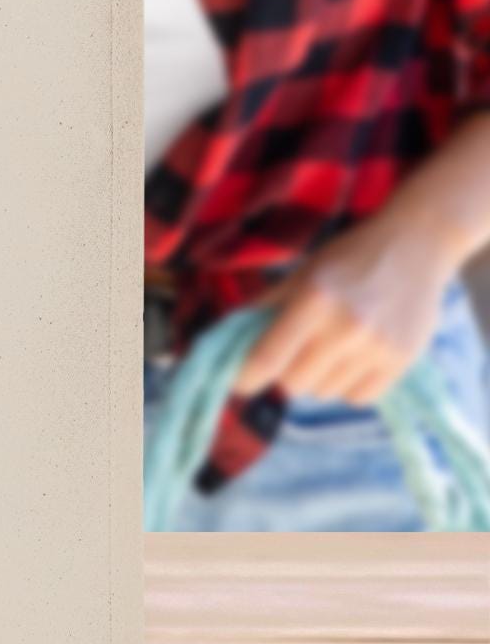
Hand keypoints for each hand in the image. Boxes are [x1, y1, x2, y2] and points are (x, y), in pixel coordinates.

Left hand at [233, 208, 452, 406]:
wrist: (414, 246)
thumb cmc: (349, 256)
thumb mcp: (302, 272)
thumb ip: (267, 305)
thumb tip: (230, 335)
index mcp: (313, 299)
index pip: (268, 357)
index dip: (245, 376)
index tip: (236, 384)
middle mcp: (345, 327)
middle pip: (294, 383)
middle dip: (284, 371)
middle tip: (292, 351)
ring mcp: (377, 348)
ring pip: (325, 392)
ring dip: (317, 378)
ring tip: (328, 347)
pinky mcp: (402, 362)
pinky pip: (358, 398)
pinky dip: (347, 386)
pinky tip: (352, 359)